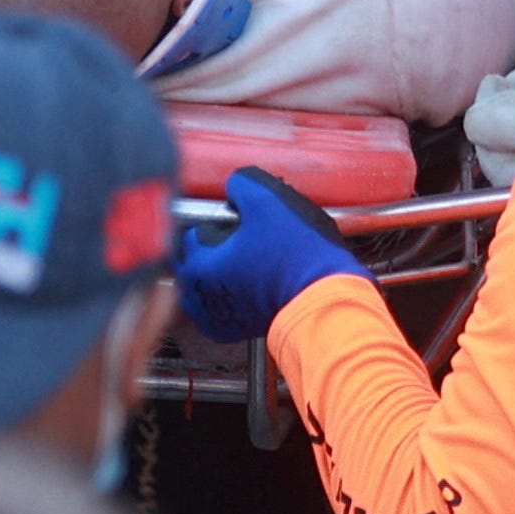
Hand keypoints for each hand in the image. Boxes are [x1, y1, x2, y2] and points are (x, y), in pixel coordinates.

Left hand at [173, 166, 365, 343]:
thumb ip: (241, 183)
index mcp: (199, 265)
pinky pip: (219, 307)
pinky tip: (249, 282)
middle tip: (240, 240)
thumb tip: (236, 185)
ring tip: (246, 261)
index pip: (189, 231)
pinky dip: (227, 294)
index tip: (235, 222)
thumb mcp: (267, 199)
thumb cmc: (299, 257)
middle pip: (191, 259)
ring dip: (216, 272)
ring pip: (202, 285)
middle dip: (210, 247)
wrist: (325, 299)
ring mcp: (217, 318)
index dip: (214, 221)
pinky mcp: (235, 331)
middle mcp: (200, 296)